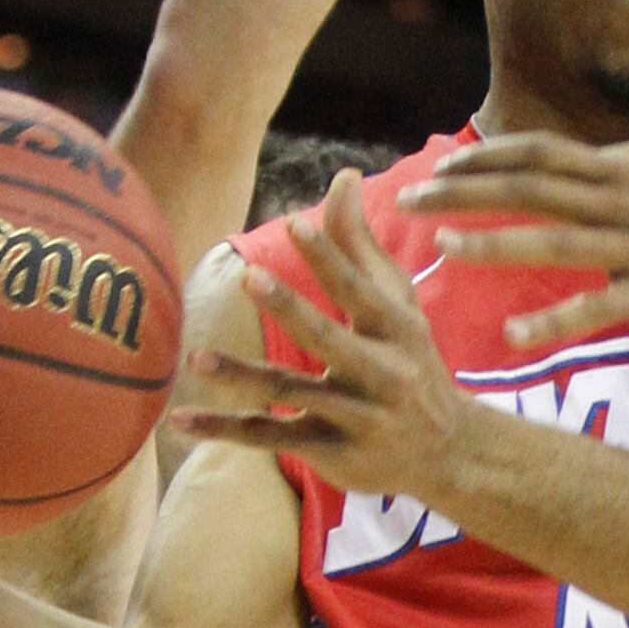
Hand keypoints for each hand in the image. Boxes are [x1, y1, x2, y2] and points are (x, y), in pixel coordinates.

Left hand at [171, 174, 487, 498]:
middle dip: (291, 309)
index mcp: (397, 330)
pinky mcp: (330, 450)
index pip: (360, 290)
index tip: (297, 223)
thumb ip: (361, 245)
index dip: (330, 257)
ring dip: (242, 376)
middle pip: (329, 339)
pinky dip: (224, 429)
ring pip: (291, 391)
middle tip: (249, 277)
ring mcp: (356, 416)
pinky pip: (270, 436)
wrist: (447, 451)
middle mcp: (381, 373)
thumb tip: (343, 176)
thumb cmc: (412, 362)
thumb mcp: (396, 307)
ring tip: (195, 357)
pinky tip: (181, 420)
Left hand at [398, 133, 628, 347]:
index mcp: (625, 169)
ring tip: (440, 250)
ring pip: (553, 241)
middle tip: (411, 198)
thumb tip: (590, 154)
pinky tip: (510, 336)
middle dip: (465, 192)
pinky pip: (596, 308)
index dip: (488, 159)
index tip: (444, 168)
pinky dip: (551, 321)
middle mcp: (626, 200)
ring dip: (491, 244)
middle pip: (531, 188)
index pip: (541, 154)